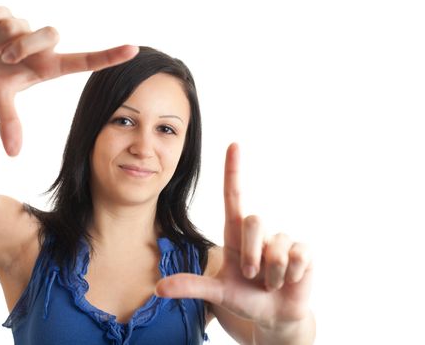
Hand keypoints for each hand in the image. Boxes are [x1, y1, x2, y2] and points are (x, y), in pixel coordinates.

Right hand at [0, 6, 138, 155]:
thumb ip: (9, 123)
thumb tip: (13, 153)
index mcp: (49, 66)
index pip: (85, 61)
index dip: (109, 56)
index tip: (133, 50)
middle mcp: (41, 45)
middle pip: (48, 34)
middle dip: (20, 48)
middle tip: (3, 60)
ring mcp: (25, 27)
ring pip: (18, 25)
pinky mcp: (5, 13)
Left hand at [155, 143, 312, 327]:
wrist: (274, 317)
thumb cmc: (244, 299)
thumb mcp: (217, 293)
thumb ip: (190, 287)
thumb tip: (158, 289)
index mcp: (236, 234)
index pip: (233, 196)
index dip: (233, 171)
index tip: (233, 145)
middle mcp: (259, 232)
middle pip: (253, 220)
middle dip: (251, 255)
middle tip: (253, 276)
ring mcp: (282, 240)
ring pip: (276, 247)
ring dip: (271, 274)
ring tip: (271, 283)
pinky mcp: (303, 252)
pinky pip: (298, 257)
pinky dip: (291, 276)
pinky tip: (290, 281)